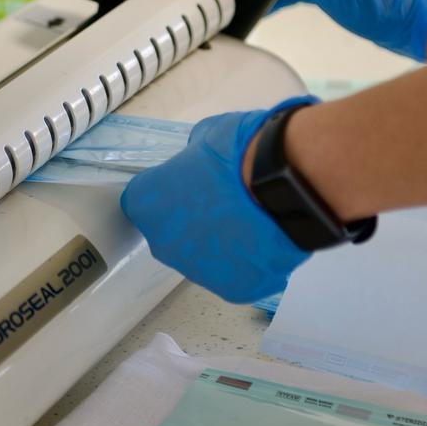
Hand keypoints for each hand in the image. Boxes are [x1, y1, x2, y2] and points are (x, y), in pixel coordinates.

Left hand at [120, 97, 315, 303]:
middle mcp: (163, 243)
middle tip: (224, 202)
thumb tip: (200, 164)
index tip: (191, 182)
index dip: (169, 190)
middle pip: (170, 234)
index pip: (143, 200)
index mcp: (146, 202)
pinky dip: (248, 261)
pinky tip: (266, 240)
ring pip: (203, 258)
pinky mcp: (233, 289)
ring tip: (252, 221)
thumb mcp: (206, 136)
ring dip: (219, 243)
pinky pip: (236, 274)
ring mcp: (197, 271)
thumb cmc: (238, 153)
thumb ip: (193, 157)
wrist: (283, 185)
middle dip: (191, 221)